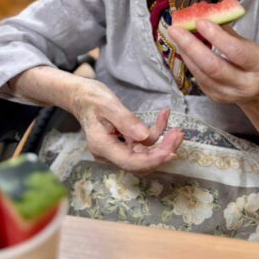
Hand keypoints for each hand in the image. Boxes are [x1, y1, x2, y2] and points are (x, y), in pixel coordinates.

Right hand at [69, 79, 183, 174]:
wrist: (80, 95)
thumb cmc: (90, 97)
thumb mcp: (107, 104)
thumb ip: (126, 121)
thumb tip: (145, 137)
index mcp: (102, 146)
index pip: (130, 162)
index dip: (152, 161)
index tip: (171, 152)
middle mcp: (109, 153)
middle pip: (141, 163)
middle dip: (162, 152)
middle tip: (178, 135)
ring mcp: (117, 149)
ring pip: (145, 155)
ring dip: (163, 144)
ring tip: (177, 130)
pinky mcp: (123, 144)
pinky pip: (143, 144)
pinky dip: (155, 133)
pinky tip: (163, 116)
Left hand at [169, 20, 258, 108]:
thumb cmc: (255, 63)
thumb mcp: (251, 46)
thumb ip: (229, 34)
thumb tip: (206, 15)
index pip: (236, 52)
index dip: (216, 37)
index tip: (200, 22)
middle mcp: (245, 84)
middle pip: (213, 66)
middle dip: (191, 46)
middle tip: (176, 29)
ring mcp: (228, 94)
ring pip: (201, 73)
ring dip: (186, 53)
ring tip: (176, 36)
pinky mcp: (215, 97)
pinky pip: (198, 78)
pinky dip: (189, 61)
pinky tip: (183, 48)